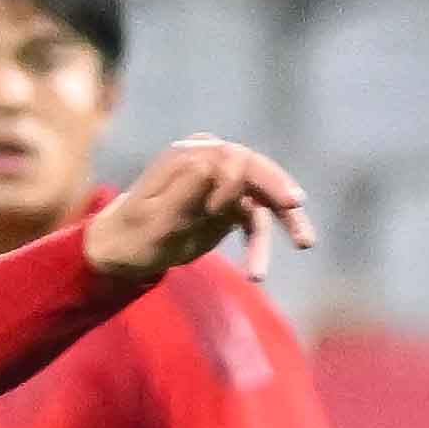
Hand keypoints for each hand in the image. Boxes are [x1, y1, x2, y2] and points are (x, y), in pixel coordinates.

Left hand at [80, 136, 316, 280]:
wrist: (122, 251)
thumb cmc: (134, 235)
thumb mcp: (160, 217)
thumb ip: (192, 188)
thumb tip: (223, 160)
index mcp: (191, 155)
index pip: (233, 157)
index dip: (238, 182)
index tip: (218, 212)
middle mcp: (211, 161)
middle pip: (258, 171)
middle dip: (281, 191)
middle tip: (299, 208)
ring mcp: (222, 182)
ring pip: (264, 197)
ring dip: (284, 220)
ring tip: (306, 243)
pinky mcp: (228, 205)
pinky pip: (255, 220)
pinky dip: (261, 244)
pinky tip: (258, 272)